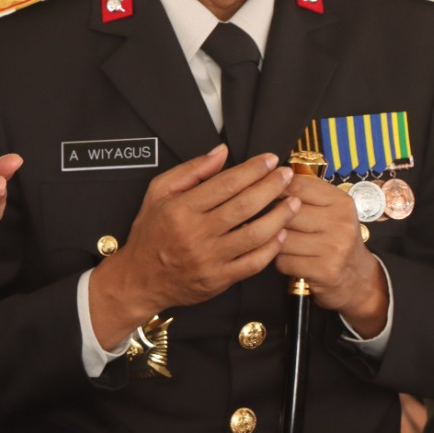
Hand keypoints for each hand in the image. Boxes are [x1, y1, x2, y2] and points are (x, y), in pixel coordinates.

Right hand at [88, 145, 296, 349]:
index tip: (270, 159)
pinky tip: (281, 233)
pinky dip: (271, 248)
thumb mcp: (158, 193)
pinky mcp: (218, 280)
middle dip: (272, 187)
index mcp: (181, 209)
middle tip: (287, 175)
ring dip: (279, 216)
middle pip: (244, 206)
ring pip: (254, 235)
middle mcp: (196, 234)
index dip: (253, 170)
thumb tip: (222, 152)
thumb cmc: (150, 233)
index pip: (226, 184)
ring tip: (294, 202)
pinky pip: (252, 263)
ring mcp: (209, 259)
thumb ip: (191, 170)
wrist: (139, 280)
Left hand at [275, 175, 386, 336]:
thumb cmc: (336, 241)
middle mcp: (341, 222)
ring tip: (285, 246)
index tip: (267, 193)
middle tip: (274, 225)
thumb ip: (306, 196)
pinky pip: (284, 262)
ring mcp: (334, 247)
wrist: (358, 279)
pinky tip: (292, 262)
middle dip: (275, 221)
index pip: (299, 186)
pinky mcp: (325, 271)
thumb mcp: (332, 212)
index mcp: (341, 202)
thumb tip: (269, 181)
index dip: (276, 188)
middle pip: (287, 214)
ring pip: (282, 239)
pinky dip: (282, 263)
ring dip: (276, 244)